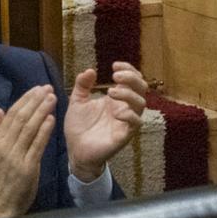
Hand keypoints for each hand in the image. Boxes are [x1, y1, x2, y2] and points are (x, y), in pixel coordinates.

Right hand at [0, 84, 54, 217]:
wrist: (1, 203)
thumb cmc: (0, 176)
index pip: (12, 114)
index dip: (25, 100)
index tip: (37, 88)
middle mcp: (5, 146)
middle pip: (21, 118)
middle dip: (35, 101)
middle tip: (48, 88)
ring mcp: (16, 156)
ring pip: (29, 129)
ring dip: (41, 111)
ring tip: (52, 98)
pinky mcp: (27, 167)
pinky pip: (37, 145)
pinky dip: (44, 131)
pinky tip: (52, 119)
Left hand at [63, 62, 147, 182]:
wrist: (75, 151)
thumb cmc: (78, 127)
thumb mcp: (77, 102)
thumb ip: (82, 86)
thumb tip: (90, 70)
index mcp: (116, 98)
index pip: (132, 79)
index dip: (128, 69)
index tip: (114, 66)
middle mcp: (124, 107)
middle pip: (141, 87)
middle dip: (132, 78)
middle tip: (115, 76)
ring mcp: (126, 121)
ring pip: (141, 103)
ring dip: (128, 94)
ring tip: (110, 92)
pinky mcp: (125, 135)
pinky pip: (136, 123)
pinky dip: (129, 115)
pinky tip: (116, 113)